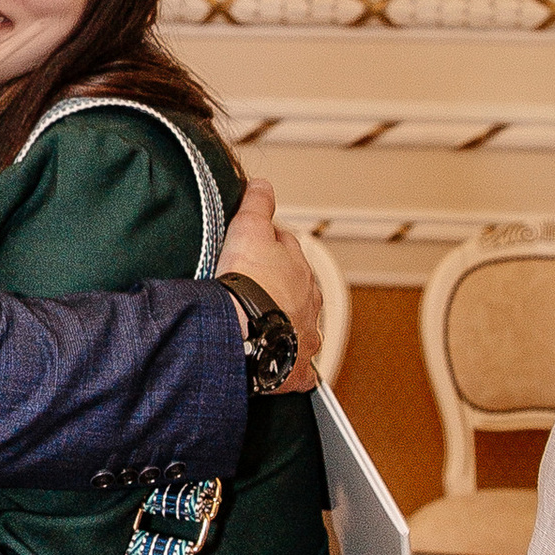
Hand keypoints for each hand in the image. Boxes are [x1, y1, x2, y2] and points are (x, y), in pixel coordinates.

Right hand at [219, 175, 321, 393]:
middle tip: (255, 288)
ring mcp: (304, 336)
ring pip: (301, 328)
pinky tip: (277, 369)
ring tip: (264, 327)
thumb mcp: (248, 229)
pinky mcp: (295, 369)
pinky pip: (296, 370)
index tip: (255, 249)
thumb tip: (262, 184)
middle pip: (298, 289)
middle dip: (282, 287)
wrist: (245, 330)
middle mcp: (309, 303)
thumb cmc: (247, 283)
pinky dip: (289, 369)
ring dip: (287, 326)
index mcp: (300, 270)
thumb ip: (257, 204)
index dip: (270, 247)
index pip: (288, 251)